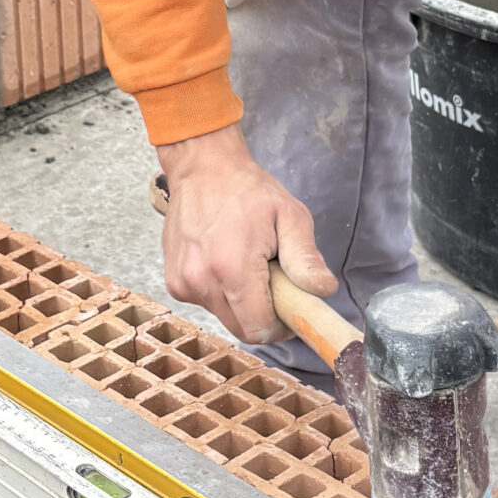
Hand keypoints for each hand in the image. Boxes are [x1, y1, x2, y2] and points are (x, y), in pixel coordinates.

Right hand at [155, 125, 336, 345]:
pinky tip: (225, 262)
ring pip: (224, 317)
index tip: (290, 309)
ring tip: (248, 265)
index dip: (280, 327)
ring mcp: (183, 283)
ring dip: (242, 303)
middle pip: (241, 328)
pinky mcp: (174, 282)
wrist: (203, 167)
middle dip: (262, 314)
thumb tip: (322, 291)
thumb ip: (305, 258)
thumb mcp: (290, 216)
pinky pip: (207, 303)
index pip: (259, 329)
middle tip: (272, 281)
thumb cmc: (247, 190)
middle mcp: (202, 281)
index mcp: (232, 268)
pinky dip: (222, 293)